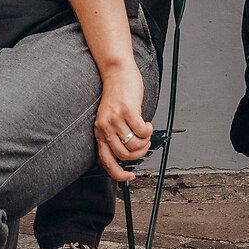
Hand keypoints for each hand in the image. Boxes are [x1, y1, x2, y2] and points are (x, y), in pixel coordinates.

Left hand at [94, 65, 151, 182]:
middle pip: (125, 155)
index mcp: (100, 131)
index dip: (119, 174)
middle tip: (144, 143)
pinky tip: (147, 123)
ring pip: (134, 145)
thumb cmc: (116, 95)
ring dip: (145, 142)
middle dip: (139, 153)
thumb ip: (114, 136)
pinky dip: (148, 131)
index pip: (107, 162)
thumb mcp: (109, 119)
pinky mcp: (127, 110)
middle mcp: (105, 127)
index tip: (130, 176)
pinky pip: (142, 132)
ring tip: (145, 132)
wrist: (117, 72)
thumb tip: (127, 155)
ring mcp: (115, 119)